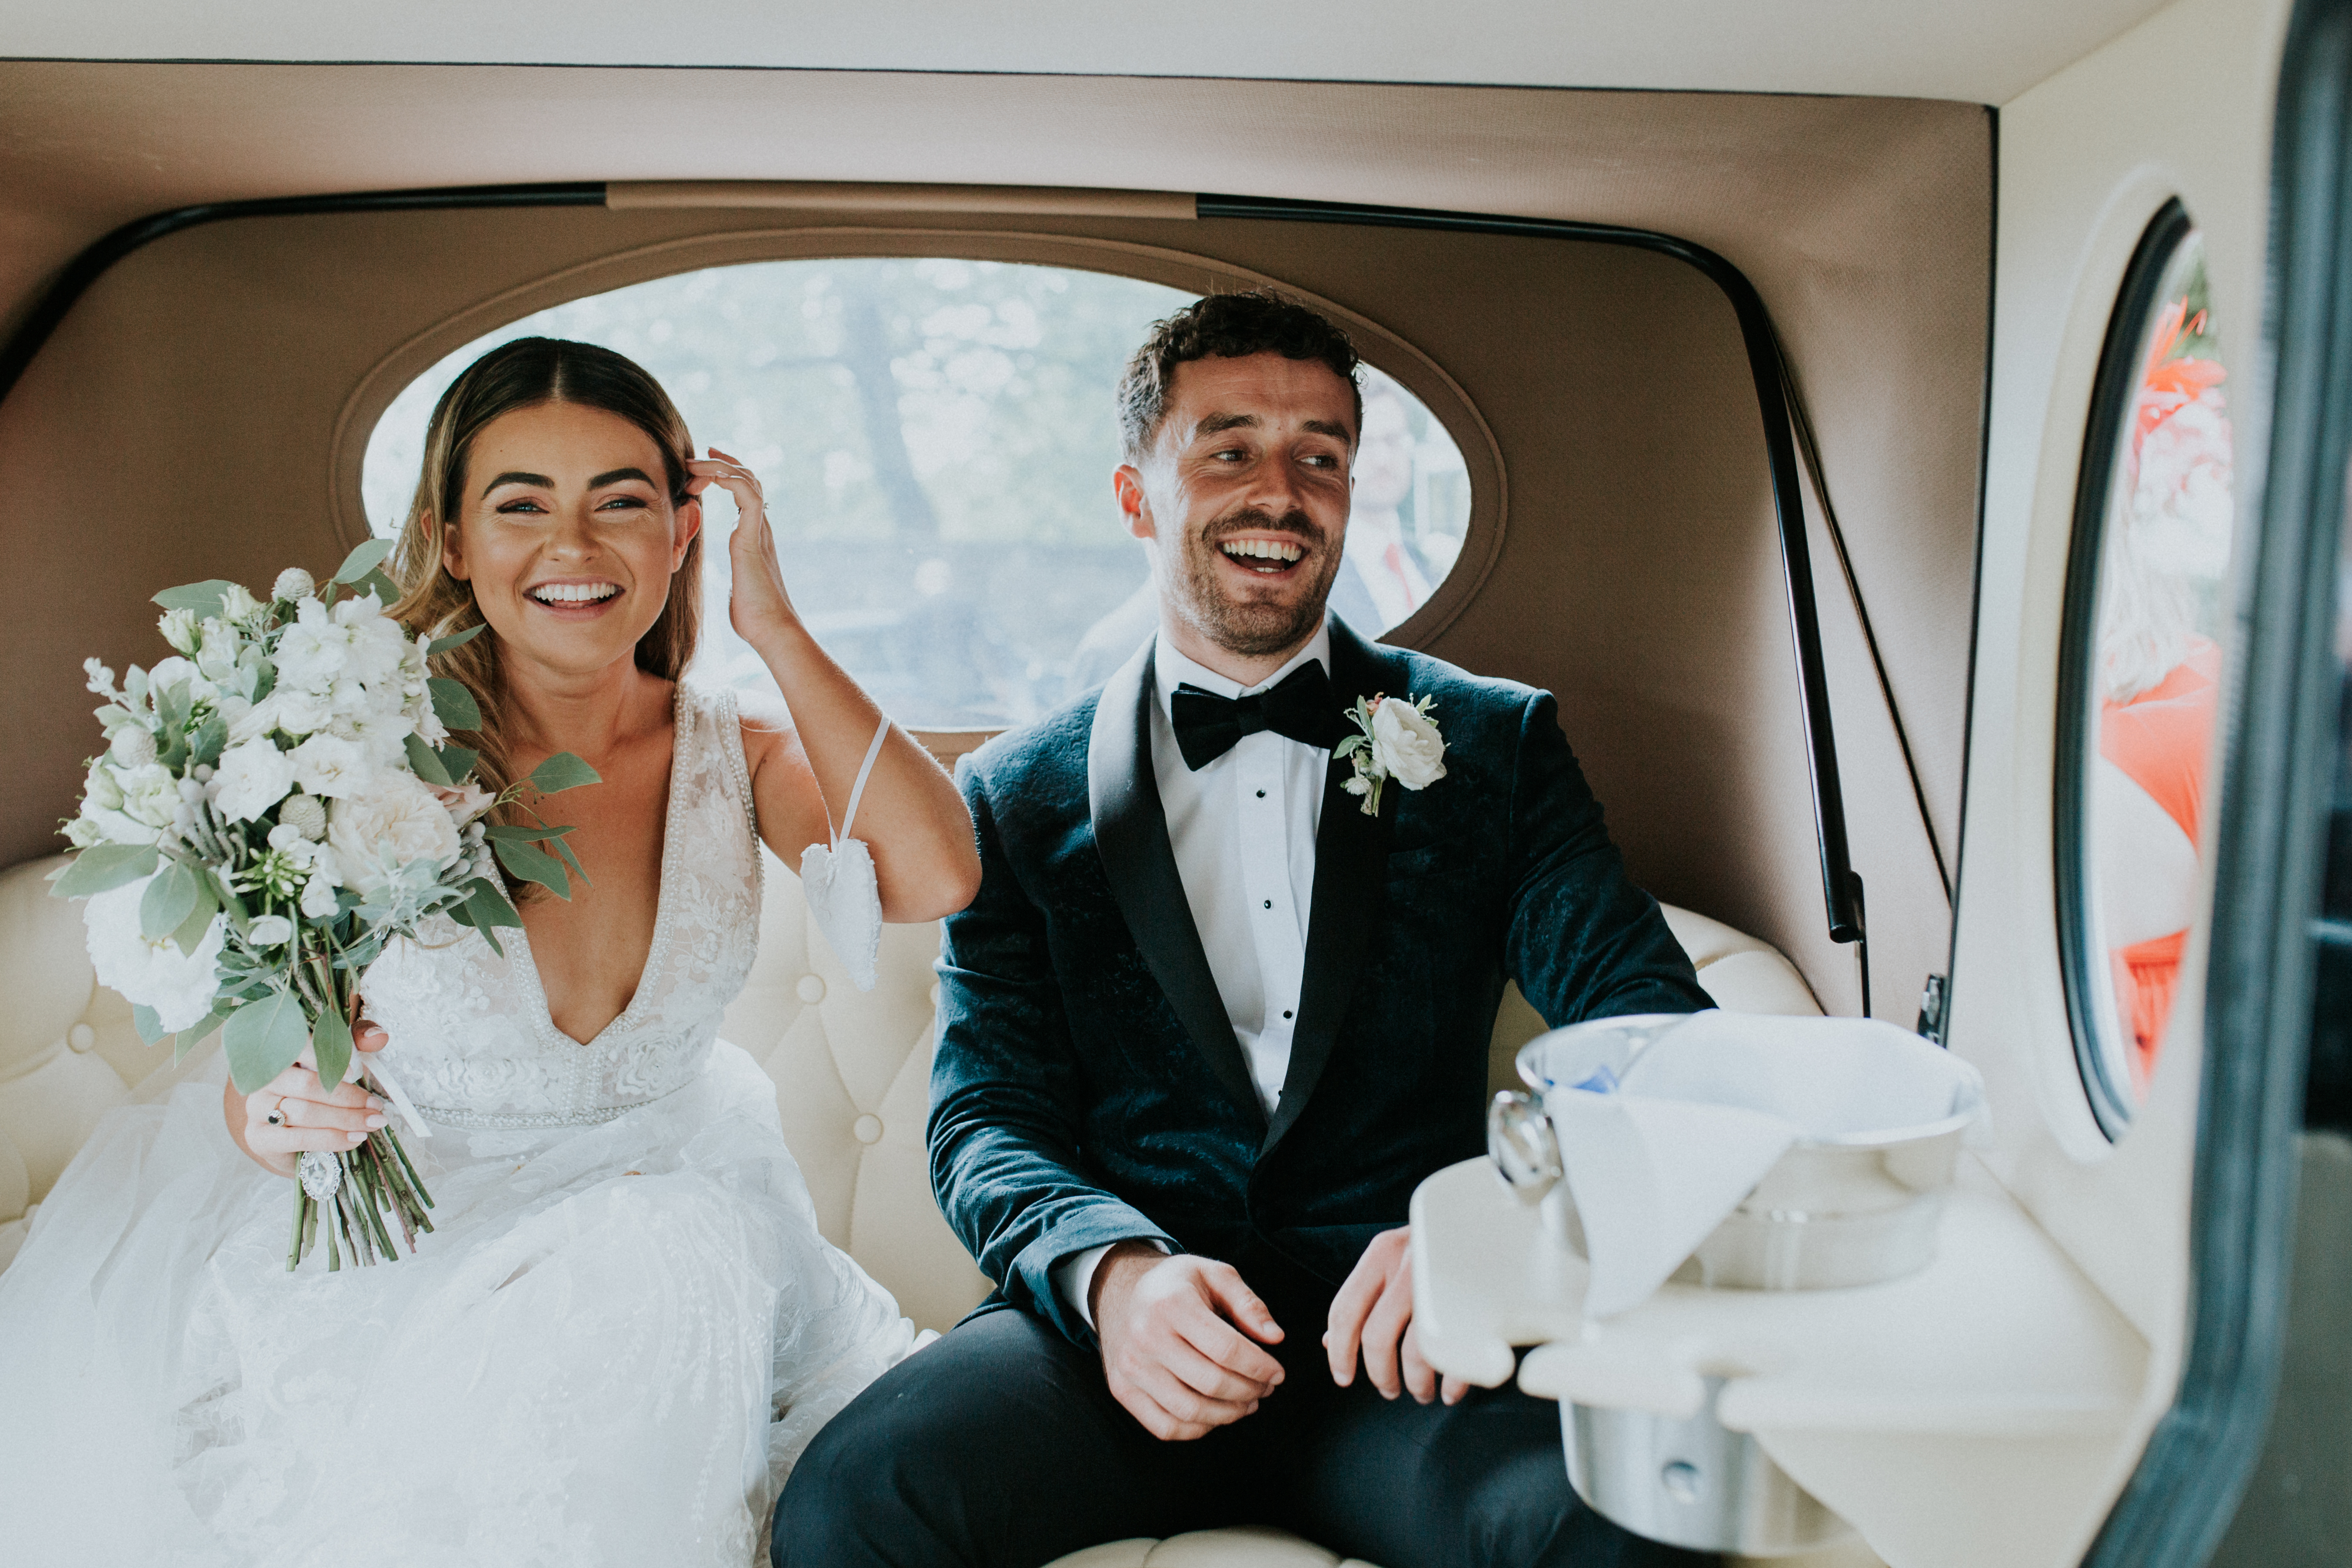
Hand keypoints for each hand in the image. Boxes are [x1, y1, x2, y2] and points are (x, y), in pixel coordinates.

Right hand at [238, 1017, 390, 1177]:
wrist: (289, 1139)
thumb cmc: (316, 1095)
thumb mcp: (336, 1065)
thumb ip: (355, 1044)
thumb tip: (378, 1037)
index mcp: (279, 1056)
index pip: (296, 1048)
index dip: (325, 1058)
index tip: (354, 1073)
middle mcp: (263, 1081)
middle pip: (307, 1086)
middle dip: (348, 1097)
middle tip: (376, 1106)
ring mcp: (257, 1110)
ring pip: (305, 1112)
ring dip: (345, 1119)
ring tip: (372, 1123)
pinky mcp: (259, 1138)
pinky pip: (301, 1137)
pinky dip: (332, 1138)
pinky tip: (354, 1138)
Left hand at [686, 446, 796, 649]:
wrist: (772, 631)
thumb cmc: (754, 618)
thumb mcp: (738, 589)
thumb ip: (736, 580)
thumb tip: (735, 588)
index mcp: (752, 537)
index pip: (743, 493)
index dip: (724, 473)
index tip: (701, 464)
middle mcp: (759, 528)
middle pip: (746, 479)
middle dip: (719, 463)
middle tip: (692, 459)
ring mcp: (758, 531)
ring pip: (747, 480)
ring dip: (718, 467)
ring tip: (694, 465)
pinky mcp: (752, 537)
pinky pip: (747, 494)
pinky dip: (728, 478)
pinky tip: (708, 478)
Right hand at [1093, 1243, 1285, 1440]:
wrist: (1118, 1291)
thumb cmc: (1176, 1285)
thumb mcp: (1215, 1275)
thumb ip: (1248, 1303)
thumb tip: (1275, 1338)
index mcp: (1172, 1303)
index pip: (1226, 1349)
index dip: (1260, 1366)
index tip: (1277, 1372)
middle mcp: (1145, 1336)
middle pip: (1211, 1383)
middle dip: (1250, 1391)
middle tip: (1265, 1388)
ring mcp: (1130, 1367)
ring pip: (1190, 1411)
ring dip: (1229, 1414)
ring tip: (1247, 1402)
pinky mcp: (1121, 1389)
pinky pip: (1166, 1427)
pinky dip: (1199, 1428)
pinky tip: (1216, 1413)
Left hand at [1325, 1226, 1466, 1405]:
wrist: (1497, 1219)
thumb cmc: (1440, 1246)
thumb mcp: (1396, 1256)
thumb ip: (1364, 1295)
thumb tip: (1329, 1341)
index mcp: (1382, 1252)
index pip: (1344, 1310)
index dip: (1340, 1352)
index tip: (1343, 1378)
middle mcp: (1409, 1263)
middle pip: (1377, 1337)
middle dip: (1380, 1374)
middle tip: (1389, 1389)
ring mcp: (1445, 1280)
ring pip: (1416, 1350)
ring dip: (1416, 1384)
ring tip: (1422, 1391)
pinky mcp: (1479, 1297)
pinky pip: (1458, 1353)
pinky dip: (1452, 1381)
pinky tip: (1451, 1389)